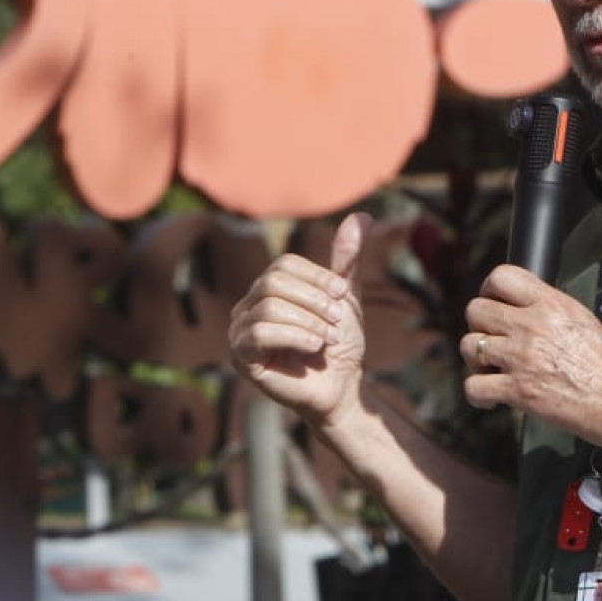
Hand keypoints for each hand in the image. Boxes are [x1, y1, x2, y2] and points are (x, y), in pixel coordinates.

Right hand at [229, 213, 367, 428]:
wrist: (341, 385)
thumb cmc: (340, 342)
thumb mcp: (346, 296)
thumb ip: (348, 260)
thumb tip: (361, 215)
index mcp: (269, 287)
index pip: (285, 264)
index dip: (317, 276)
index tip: (343, 294)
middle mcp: (248, 305)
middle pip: (273, 282)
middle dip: (313, 300)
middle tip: (337, 319)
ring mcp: (240, 331)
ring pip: (269, 308)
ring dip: (309, 322)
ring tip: (328, 338)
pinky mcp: (241, 357)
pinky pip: (259, 334)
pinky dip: (295, 337)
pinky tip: (315, 348)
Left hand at [459, 263, 601, 449]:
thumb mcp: (586, 323)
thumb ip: (553, 314)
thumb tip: (529, 314)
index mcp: (553, 304)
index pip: (503, 276)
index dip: (489, 289)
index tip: (493, 302)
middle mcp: (533, 325)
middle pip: (476, 310)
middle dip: (479, 326)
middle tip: (492, 340)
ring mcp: (522, 357)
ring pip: (469, 346)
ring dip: (475, 360)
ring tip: (491, 370)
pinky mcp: (518, 391)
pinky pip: (473, 386)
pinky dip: (478, 394)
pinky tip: (492, 398)